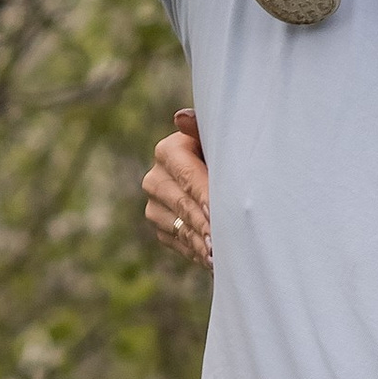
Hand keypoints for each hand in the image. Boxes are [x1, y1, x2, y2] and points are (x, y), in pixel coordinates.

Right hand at [142, 109, 211, 268]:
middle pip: (184, 205)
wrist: (218, 174)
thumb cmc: (224, 152)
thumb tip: (181, 118)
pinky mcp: (159, 227)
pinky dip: (199, 252)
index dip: (205, 195)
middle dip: (206, 224)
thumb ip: (201, 128)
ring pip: (180, 228)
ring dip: (203, 243)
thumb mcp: (216, 139)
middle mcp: (155, 179)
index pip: (188, 176)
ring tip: (221, 256)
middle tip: (222, 242)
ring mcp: (153, 205)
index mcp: (168, 151)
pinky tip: (218, 260)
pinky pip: (179, 243)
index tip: (219, 212)